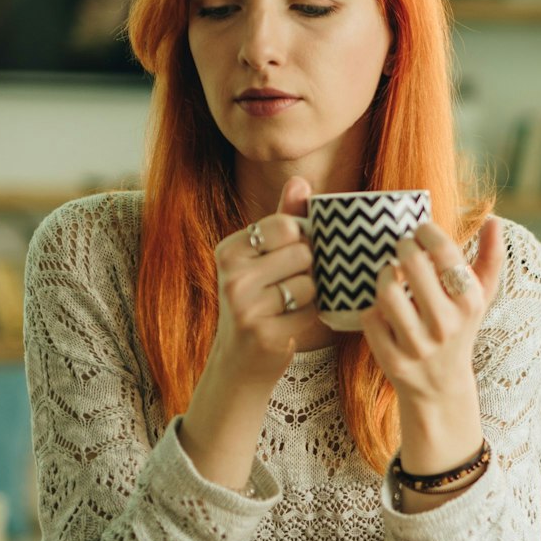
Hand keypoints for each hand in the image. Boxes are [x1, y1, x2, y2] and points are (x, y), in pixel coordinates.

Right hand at [207, 176, 319, 380]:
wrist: (240, 360)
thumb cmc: (258, 300)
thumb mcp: (263, 257)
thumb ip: (284, 218)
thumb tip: (300, 180)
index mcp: (229, 250)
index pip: (286, 225)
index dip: (300, 239)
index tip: (288, 255)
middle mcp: (231, 276)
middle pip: (303, 253)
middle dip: (307, 269)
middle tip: (287, 285)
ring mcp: (245, 307)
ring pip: (310, 284)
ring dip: (309, 295)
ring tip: (286, 306)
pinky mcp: (264, 334)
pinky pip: (311, 312)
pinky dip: (309, 317)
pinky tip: (288, 323)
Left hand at [363, 215, 505, 473]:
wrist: (441, 386)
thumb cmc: (459, 327)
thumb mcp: (480, 297)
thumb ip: (490, 257)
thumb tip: (493, 220)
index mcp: (469, 302)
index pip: (444, 251)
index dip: (426, 232)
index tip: (420, 231)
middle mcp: (446, 324)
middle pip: (411, 264)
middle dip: (402, 247)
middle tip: (403, 249)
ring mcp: (419, 344)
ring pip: (387, 292)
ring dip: (384, 275)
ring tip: (390, 274)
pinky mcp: (393, 360)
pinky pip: (370, 318)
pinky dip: (372, 309)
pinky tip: (383, 309)